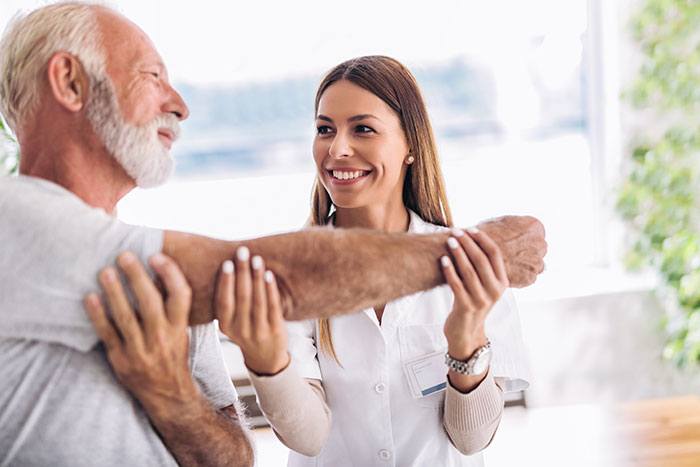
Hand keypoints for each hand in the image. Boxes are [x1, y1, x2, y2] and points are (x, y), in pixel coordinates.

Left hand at [84, 252, 197, 412]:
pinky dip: (98, 315)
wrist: (168, 394)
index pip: (180, 296)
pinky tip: (90, 298)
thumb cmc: (173, 354)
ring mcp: (141, 350)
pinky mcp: (121, 360)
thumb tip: (158, 272)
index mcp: (179, 328)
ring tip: (105, 271)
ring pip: (126, 316)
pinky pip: (108, 334)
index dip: (170, 274)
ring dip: (115, 292)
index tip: (156, 256)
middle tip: (124, 255)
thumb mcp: (182, 331)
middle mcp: (162, 338)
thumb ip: (173, 307)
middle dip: (137, 276)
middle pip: (150, 302)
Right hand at [215, 247, 289, 375]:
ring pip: (257, 301)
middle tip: (242, 251)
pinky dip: (270, 289)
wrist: (265, 358)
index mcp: (225, 326)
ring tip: (256, 259)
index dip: (225, 282)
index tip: (227, 263)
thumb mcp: (232, 322)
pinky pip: (273, 307)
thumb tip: (228, 266)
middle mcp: (240, 330)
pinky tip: (269, 275)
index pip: (223, 302)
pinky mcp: (275, 330)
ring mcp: (259, 331)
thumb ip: (229, 301)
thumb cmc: (246, 330)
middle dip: (242, 272)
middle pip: (241, 297)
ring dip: (256, 277)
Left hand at [441, 229, 507, 360]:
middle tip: (456, 232)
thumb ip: (481, 267)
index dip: (482, 240)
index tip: (470, 229)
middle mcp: (495, 291)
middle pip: (481, 260)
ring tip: (449, 242)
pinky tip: (443, 260)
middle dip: (468, 243)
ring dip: (458, 254)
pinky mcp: (467, 307)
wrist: (466, 332)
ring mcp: (481, 300)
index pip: (495, 255)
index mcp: (502, 283)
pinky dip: (449, 271)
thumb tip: (469, 238)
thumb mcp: (484, 286)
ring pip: (469, 271)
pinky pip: (457, 285)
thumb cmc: (472, 302)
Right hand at [476, 215, 545, 287]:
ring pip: (533, 265)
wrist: (474, 252)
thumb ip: (512, 225)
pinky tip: (507, 272)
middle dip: (526, 252)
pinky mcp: (530, 277)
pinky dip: (518, 277)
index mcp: (534, 226)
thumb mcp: (499, 221)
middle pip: (537, 249)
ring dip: (523, 265)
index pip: (535, 234)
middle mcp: (540, 243)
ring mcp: (536, 261)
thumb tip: (514, 228)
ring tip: (507, 264)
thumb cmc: (484, 235)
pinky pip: (527, 278)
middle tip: (510, 254)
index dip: (523, 239)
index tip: (513, 243)